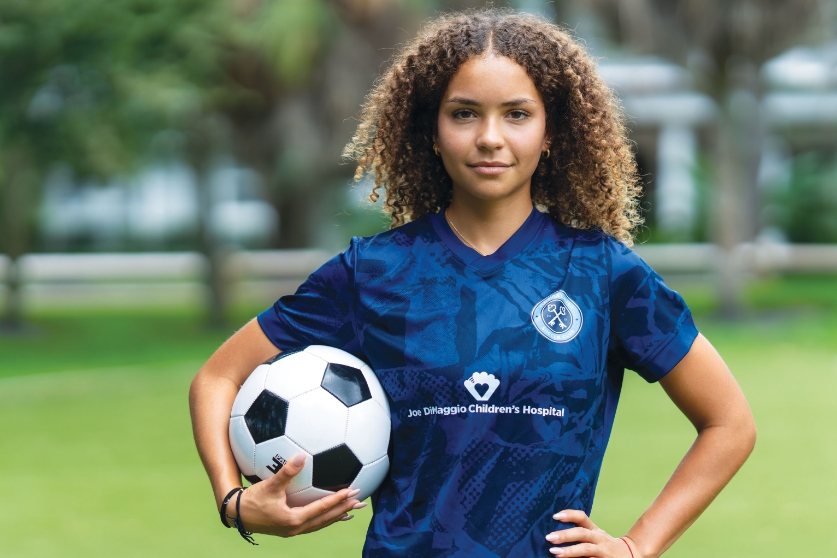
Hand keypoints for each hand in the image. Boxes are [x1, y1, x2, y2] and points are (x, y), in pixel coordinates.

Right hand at [226, 454, 364, 536]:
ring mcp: (294, 530)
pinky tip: (331, 512)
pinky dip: (326, 518)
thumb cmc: (252, 500)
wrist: (237, 515)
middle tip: (361, 501)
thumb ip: (286, 472)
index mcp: (294, 519)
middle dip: (344, 509)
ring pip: (321, 523)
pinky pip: (314, 523)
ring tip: (353, 509)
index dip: (339, 499)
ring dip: (337, 515)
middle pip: (326, 519)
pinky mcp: (290, 528)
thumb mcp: (269, 485)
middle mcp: (296, 528)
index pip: (322, 508)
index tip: (353, 491)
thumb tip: (301, 456)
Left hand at [546, 510, 638, 556]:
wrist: (630, 555)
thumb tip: (555, 532)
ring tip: (555, 552)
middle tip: (549, 537)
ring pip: (586, 549)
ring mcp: (602, 551)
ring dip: (570, 551)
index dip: (569, 515)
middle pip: (582, 533)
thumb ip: (580, 533)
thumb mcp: (595, 535)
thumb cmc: (604, 545)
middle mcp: (599, 539)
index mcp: (595, 530)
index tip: (555, 516)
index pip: (582, 518)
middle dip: (565, 535)